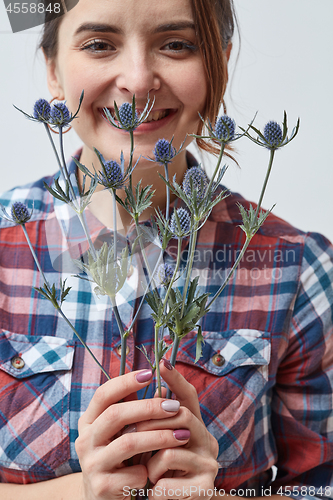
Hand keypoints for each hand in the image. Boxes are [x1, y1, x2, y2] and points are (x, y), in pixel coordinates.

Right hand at [75, 369, 190, 499]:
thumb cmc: (119, 458)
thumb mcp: (120, 432)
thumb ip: (132, 408)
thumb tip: (160, 383)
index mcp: (88, 422)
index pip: (103, 394)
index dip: (125, 381)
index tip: (150, 373)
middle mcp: (85, 440)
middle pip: (116, 415)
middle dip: (149, 407)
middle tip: (174, 406)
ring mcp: (91, 464)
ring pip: (128, 443)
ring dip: (159, 436)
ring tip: (183, 434)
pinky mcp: (102, 487)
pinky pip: (133, 473)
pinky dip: (150, 469)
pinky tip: (159, 470)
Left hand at [137, 359, 219, 499]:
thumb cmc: (158, 475)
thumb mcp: (153, 445)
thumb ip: (151, 421)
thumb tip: (135, 388)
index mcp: (195, 427)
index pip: (190, 397)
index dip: (177, 379)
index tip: (163, 362)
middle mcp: (208, 441)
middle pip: (181, 416)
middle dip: (150, 423)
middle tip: (129, 432)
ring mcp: (209, 464)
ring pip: (169, 450)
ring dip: (149, 463)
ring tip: (147, 474)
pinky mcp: (205, 488)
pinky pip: (167, 480)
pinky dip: (153, 488)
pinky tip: (153, 493)